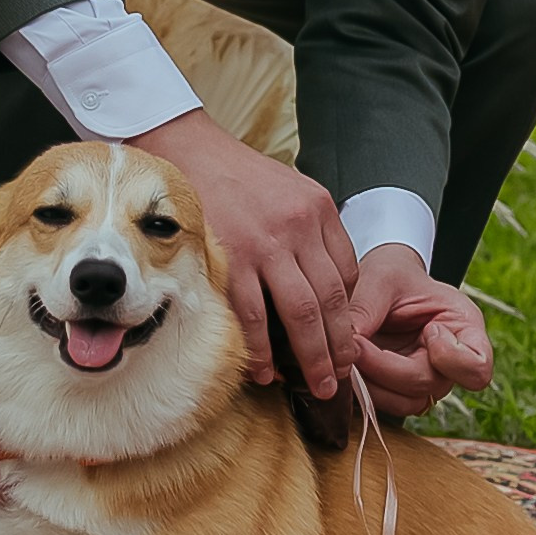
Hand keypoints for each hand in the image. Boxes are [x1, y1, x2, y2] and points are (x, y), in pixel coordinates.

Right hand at [132, 112, 357, 400]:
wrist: (187, 150)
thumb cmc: (236, 176)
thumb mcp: (290, 189)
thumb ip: (310, 230)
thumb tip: (324, 284)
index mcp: (318, 208)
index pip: (348, 274)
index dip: (348, 315)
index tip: (345, 342)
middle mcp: (298, 227)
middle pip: (331, 300)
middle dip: (339, 347)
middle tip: (340, 378)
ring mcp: (264, 244)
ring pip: (301, 314)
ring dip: (311, 357)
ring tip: (315, 384)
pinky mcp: (230, 258)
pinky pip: (253, 315)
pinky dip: (261, 348)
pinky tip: (265, 369)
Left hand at [349, 242, 494, 420]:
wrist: (379, 284)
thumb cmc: (390, 275)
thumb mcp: (381, 278)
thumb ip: (366, 308)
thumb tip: (345, 346)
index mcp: (464, 328)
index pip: (477, 367)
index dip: (451, 357)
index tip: (429, 329)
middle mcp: (450, 362)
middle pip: (429, 384)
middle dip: (386, 367)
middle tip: (354, 342)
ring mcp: (426, 379)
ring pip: (405, 403)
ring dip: (371, 383)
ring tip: (347, 353)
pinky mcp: (399, 390)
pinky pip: (385, 404)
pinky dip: (363, 389)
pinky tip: (346, 365)